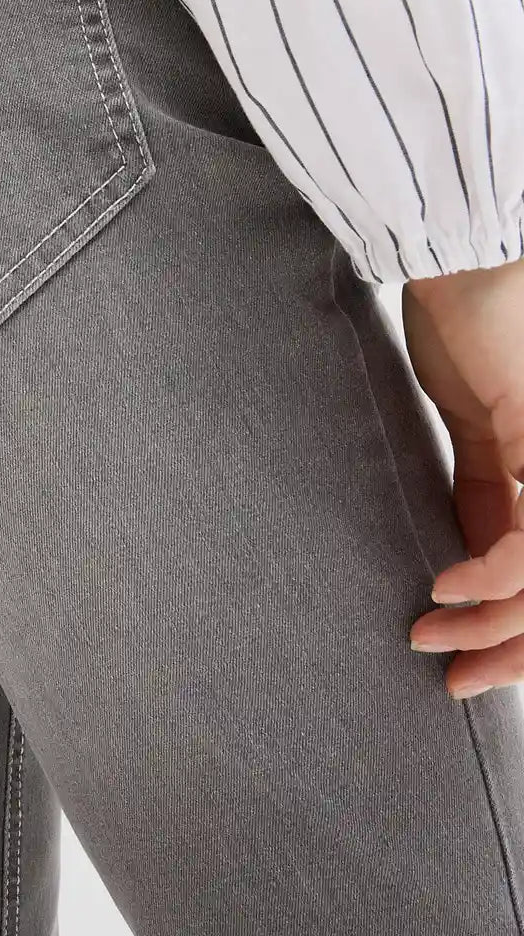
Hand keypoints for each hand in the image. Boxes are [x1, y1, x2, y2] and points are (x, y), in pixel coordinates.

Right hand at [401, 255, 523, 697]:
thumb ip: (485, 494)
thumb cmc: (466, 330)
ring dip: (492, 628)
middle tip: (456, 682)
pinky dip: (488, 577)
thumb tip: (476, 567)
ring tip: (431, 641)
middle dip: (511, 652)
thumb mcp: (474, 430)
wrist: (460, 263)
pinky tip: (446, 587)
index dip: (517, 632)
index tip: (467, 660)